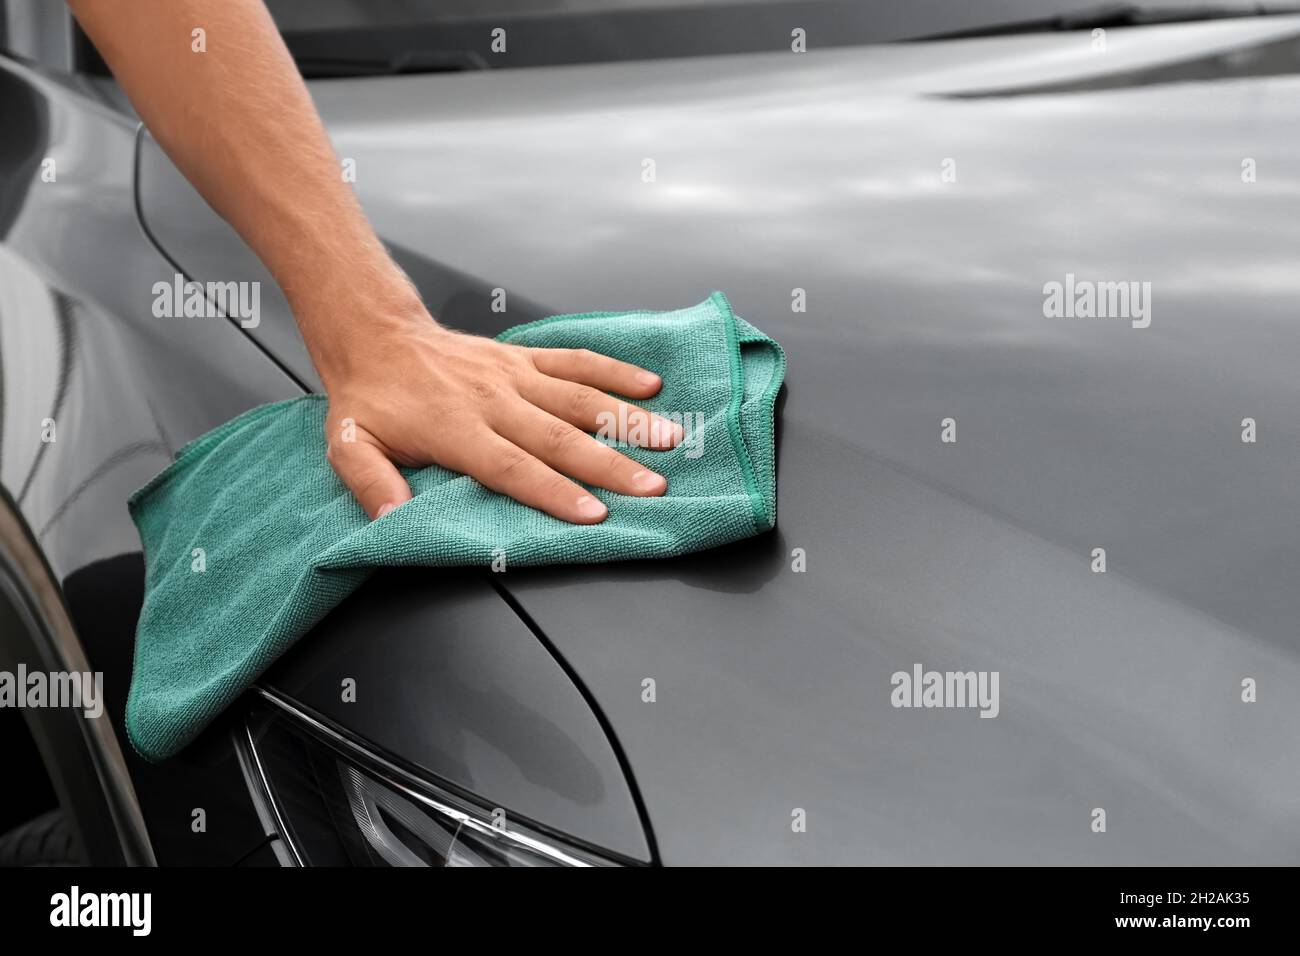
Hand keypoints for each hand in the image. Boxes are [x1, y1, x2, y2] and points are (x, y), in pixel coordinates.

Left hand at [318, 305, 682, 522]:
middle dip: (611, 464)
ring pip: (579, 398)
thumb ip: (373, 486)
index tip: (593, 513)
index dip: (554, 492)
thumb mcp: (352, 449)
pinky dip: (615, 370)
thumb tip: (394, 521)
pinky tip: (649, 385)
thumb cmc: (371, 400)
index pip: (513, 467)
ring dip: (627, 419)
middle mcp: (493, 400)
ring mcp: (514, 375)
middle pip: (559, 437)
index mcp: (456, 429)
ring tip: (668, 438)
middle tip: (651, 487)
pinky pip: (575, 361)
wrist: (376, 336)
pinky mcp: (524, 358)